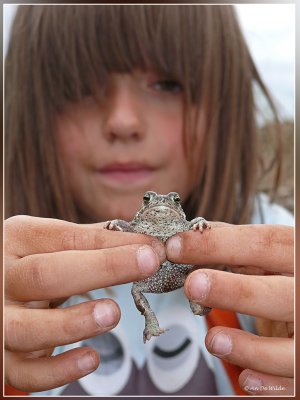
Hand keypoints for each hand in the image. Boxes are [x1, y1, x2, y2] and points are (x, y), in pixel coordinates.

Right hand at [5, 215, 164, 391]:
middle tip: (148, 263)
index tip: (150, 247)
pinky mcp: (3, 360)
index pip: (66, 239)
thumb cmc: (30, 264)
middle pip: (45, 274)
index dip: (111, 244)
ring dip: (74, 323)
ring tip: (113, 314)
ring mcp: (0, 321)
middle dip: (102, 268)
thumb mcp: (49, 244)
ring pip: (29, 328)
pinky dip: (59, 370)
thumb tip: (142, 243)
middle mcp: (2, 279)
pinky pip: (26, 373)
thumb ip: (90, 241)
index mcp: (17, 240)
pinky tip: (91, 358)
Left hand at [166, 223, 293, 394]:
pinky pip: (294, 379)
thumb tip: (189, 236)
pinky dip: (269, 383)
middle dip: (234, 290)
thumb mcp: (265, 255)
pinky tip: (246, 378)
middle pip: (281, 294)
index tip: (177, 246)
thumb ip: (233, 245)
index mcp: (298, 256)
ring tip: (212, 340)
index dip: (220, 243)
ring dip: (249, 347)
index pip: (265, 243)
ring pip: (291, 346)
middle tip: (192, 285)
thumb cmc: (281, 277)